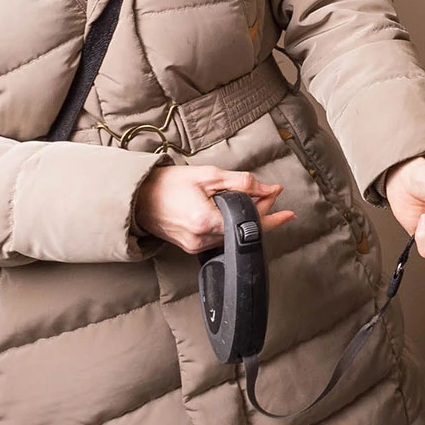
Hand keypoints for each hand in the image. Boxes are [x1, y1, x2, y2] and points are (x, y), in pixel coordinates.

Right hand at [133, 165, 290, 252]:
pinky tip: (234, 212)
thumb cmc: (168, 184)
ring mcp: (196, 246)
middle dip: (260, 211)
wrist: (138, 198)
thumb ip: (241, 183)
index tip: (285, 206)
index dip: (270, 212)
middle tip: (270, 195)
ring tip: (255, 200)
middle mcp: (202, 239)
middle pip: (243, 229)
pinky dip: (230, 225)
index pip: (249, 222)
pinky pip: (220, 238)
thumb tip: (268, 189)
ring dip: (245, 218)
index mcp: (206, 221)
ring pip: (232, 235)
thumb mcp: (208, 176)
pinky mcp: (192, 248)